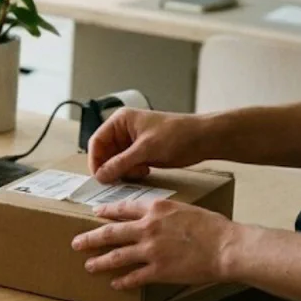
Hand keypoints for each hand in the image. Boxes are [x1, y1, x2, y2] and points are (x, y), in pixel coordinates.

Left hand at [72, 199, 239, 290]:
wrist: (228, 247)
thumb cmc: (214, 227)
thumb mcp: (185, 209)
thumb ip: (165, 213)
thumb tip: (155, 217)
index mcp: (156, 209)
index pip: (123, 208)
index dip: (106, 211)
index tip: (94, 214)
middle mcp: (148, 228)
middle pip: (110, 233)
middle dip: (90, 238)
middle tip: (76, 243)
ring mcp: (151, 250)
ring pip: (116, 256)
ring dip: (100, 262)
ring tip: (89, 266)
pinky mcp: (158, 270)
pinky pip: (134, 277)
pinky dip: (123, 281)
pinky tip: (116, 283)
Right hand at [87, 108, 208, 182]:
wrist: (204, 140)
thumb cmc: (177, 135)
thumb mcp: (146, 149)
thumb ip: (120, 163)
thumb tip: (100, 175)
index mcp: (121, 121)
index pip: (97, 141)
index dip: (95, 160)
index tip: (99, 177)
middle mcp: (123, 130)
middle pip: (104, 153)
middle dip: (111, 167)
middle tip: (117, 179)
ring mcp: (133, 143)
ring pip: (115, 161)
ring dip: (123, 171)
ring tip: (138, 171)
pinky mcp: (142, 153)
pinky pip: (127, 166)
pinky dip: (132, 172)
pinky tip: (145, 171)